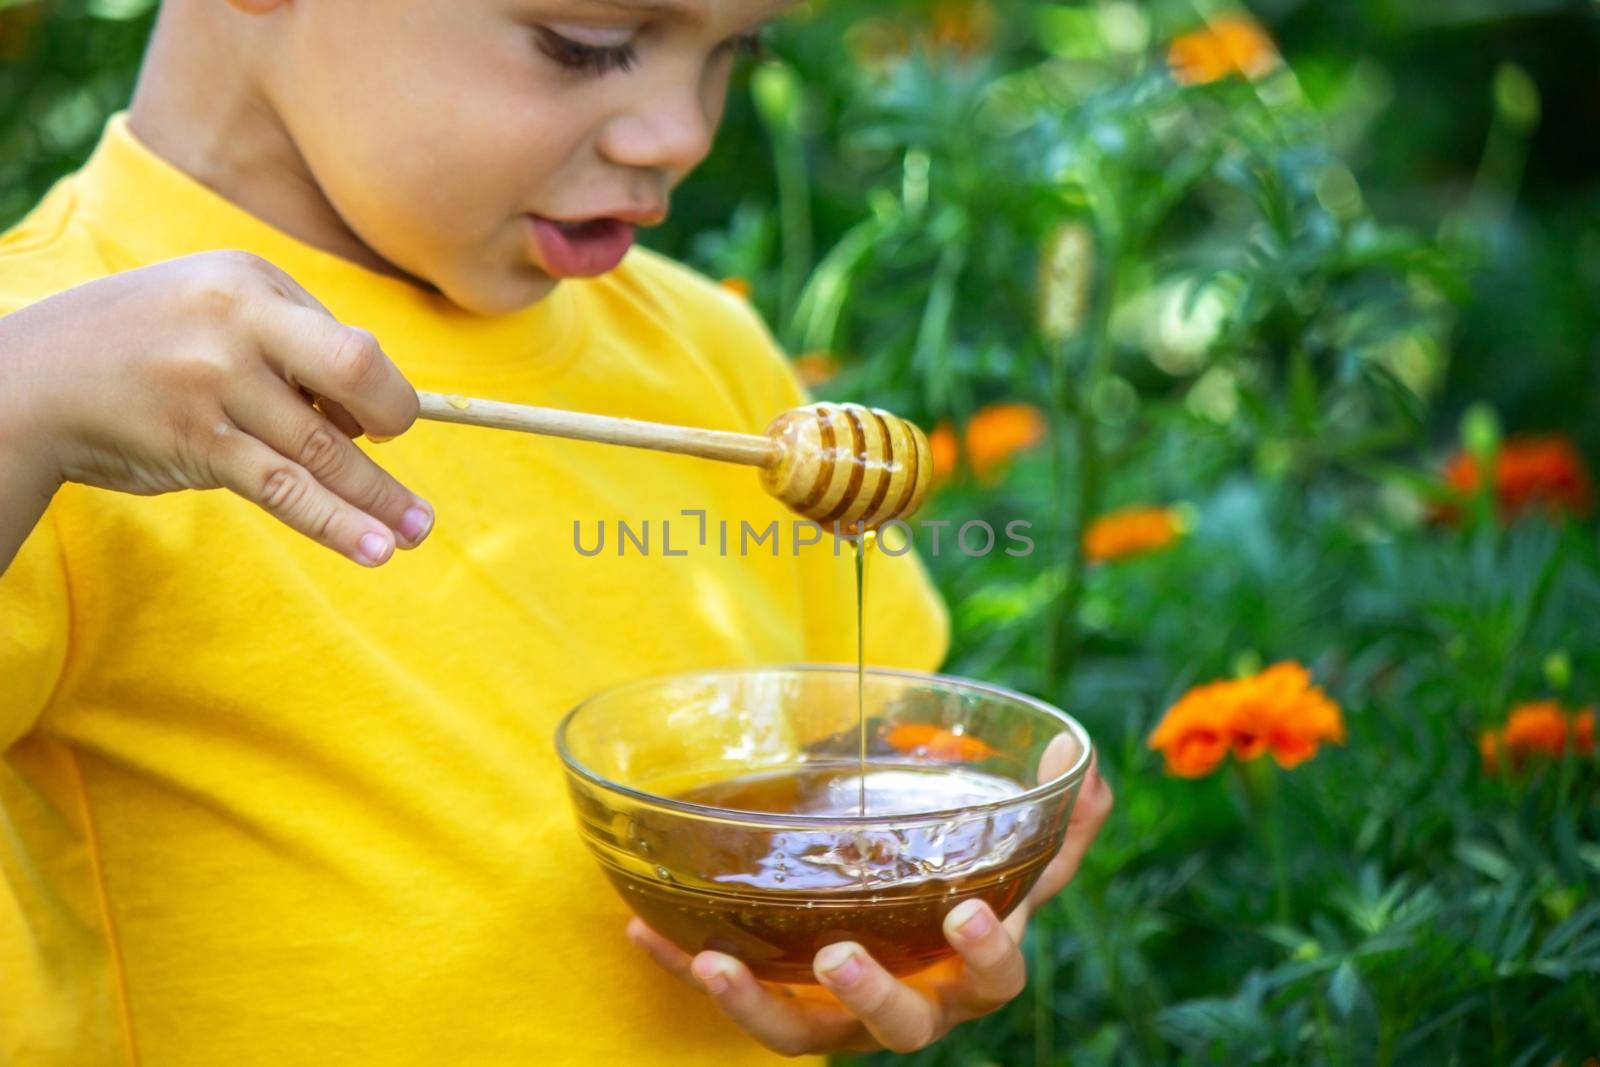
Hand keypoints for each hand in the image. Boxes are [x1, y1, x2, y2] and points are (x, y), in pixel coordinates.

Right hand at [0, 251, 428, 569]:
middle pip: (356, 368)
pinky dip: (336, 521)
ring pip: (324, 447)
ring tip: (417, 531)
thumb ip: (283, 344)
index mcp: (249, 278)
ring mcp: (215, 381)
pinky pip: (284, 487)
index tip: (371, 423)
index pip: (344, 338)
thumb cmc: (140, 350)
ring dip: (379, 497)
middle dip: (397, 418)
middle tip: (401, 453)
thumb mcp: (208, 309)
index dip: (371, 388)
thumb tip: (369, 413)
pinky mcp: (196, 440)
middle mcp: (237, 320)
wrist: (28, 382)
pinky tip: (376, 548)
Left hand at [626, 738, 1113, 1055]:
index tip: (967, 912)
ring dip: (753, 1004)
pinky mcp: (781, 1001)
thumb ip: (1052, 820)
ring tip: (713, 961)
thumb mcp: (1009, 859)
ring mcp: (838, 1014)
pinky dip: (684, 965)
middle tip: (841, 955)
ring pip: (800, 1034)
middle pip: (898, 1026)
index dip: (985, 954)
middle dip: (871, 996)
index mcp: (968, 972)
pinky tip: (642, 929)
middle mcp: (907, 1005)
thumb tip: (1082, 759)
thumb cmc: (962, 894)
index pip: (993, 979)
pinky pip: (734, 992)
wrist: (907, 933)